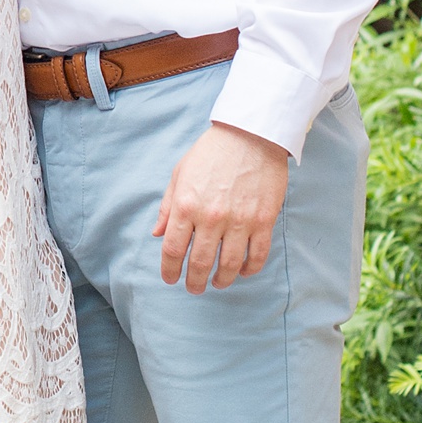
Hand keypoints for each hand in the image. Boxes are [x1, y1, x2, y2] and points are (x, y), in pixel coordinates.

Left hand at [154, 121, 288, 291]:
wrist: (251, 134)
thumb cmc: (212, 152)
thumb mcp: (180, 173)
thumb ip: (167, 206)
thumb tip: (157, 234)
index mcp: (186, 205)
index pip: (172, 250)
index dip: (169, 270)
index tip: (170, 278)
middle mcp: (211, 217)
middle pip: (199, 263)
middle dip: (194, 282)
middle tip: (194, 288)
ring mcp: (239, 220)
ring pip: (230, 265)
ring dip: (222, 280)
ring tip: (217, 283)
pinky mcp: (264, 220)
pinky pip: (257, 255)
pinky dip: (250, 269)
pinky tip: (243, 271)